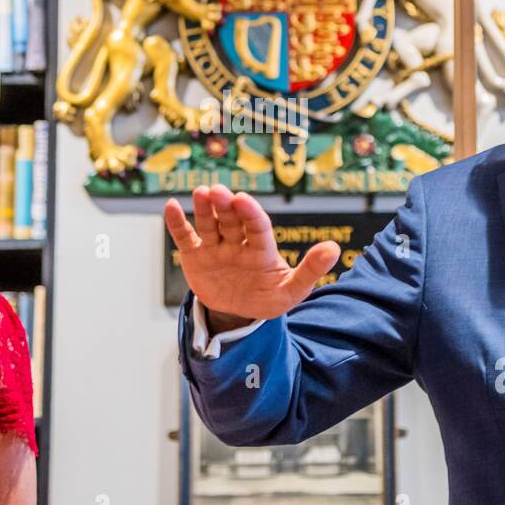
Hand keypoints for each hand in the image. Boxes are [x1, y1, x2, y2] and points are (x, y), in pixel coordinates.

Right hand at [164, 184, 339, 332]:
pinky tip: (170, 206)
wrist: (238, 314)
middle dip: (225, 205)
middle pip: (231, 220)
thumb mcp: (291, 290)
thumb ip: (309, 270)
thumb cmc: (267, 298)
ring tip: (200, 192)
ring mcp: (215, 246)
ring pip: (209, 223)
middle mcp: (237, 241)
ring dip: (204, 208)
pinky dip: (176, 222)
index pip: (257, 226)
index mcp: (261, 247)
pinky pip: (185, 237)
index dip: (250, 213)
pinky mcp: (195, 255)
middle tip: (218, 191)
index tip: (243, 199)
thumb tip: (334, 248)